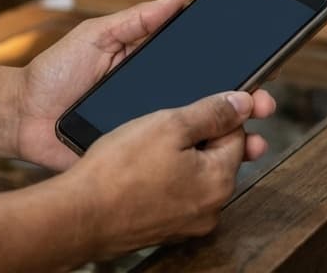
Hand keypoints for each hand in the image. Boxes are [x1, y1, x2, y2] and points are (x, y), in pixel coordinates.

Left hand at [14, 0, 275, 169]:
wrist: (21, 115)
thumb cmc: (56, 71)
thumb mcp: (98, 35)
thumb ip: (137, 19)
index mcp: (149, 68)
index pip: (197, 66)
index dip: (228, 67)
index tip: (259, 62)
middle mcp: (154, 100)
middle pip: (205, 102)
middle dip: (241, 104)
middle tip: (265, 102)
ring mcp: (147, 132)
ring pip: (196, 136)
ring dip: (230, 138)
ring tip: (255, 137)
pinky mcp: (134, 158)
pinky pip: (168, 163)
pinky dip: (196, 165)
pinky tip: (220, 165)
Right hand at [57, 90, 258, 258]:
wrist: (81, 212)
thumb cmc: (120, 170)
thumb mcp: (169, 125)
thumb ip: (212, 113)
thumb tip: (245, 103)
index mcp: (219, 181)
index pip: (237, 135)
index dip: (222, 112)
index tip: (206, 98)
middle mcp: (210, 208)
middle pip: (219, 156)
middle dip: (201, 134)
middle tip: (171, 119)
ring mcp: (187, 222)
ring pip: (196, 174)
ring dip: (182, 154)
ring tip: (150, 141)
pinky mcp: (164, 227)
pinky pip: (176, 192)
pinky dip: (166, 175)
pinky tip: (143, 164)